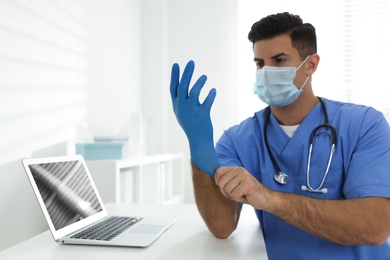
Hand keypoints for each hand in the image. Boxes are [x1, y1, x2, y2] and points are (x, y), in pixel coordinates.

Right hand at [170, 60, 220, 175]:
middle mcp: (182, 108)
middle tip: (191, 62)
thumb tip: (185, 82)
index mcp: (176, 106)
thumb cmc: (191, 125)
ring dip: (200, 82)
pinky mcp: (202, 115)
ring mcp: (191, 112)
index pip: (173, 88)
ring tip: (204, 77)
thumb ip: (182, 99)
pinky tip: (213, 91)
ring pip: (194, 92)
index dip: (174, 76)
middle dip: (187, 73)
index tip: (176, 64)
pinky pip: (207, 101)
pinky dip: (211, 95)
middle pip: (183, 86)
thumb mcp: (182, 112)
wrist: (198, 141)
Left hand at [215, 166, 268, 208]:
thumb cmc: (248, 193)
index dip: (218, 183)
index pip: (218, 172)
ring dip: (233, 196)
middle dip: (226, 192)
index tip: (226, 188)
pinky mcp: (247, 184)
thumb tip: (212, 180)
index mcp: (235, 168)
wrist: (265, 198)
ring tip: (242, 194)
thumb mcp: (235, 184)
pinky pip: (234, 194)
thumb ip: (225, 180)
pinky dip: (239, 198)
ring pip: (227, 189)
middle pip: (221, 183)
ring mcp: (244, 176)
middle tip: (236, 193)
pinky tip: (246, 196)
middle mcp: (239, 170)